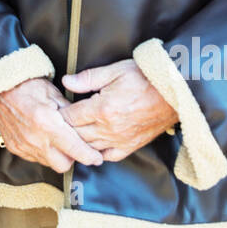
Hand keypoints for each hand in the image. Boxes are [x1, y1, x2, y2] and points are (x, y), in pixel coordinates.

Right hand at [0, 77, 103, 172]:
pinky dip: (42, 152)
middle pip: (63, 164)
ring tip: (57, 140)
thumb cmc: (28, 86)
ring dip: (56, 155)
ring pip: (49, 163)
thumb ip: (71, 113)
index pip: (75, 149)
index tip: (97, 158)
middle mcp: (35, 139)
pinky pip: (34, 158)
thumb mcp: (55, 94)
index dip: (89, 156)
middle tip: (75, 146)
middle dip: (72, 158)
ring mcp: (23, 146)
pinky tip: (43, 139)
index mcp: (48, 124)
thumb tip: (85, 126)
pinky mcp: (15, 148)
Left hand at [60, 60, 178, 161]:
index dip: (58, 114)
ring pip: (89, 148)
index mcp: (102, 109)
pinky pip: (107, 156)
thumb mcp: (115, 71)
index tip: (52, 112)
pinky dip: (96, 153)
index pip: (70, 117)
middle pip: (76, 135)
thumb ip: (88, 78)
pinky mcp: (131, 146)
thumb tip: (66, 82)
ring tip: (67, 137)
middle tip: (55, 126)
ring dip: (77, 143)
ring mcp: (120, 140)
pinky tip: (90, 147)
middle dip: (63, 131)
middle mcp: (109, 129)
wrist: (174, 92)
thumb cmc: (145, 78)